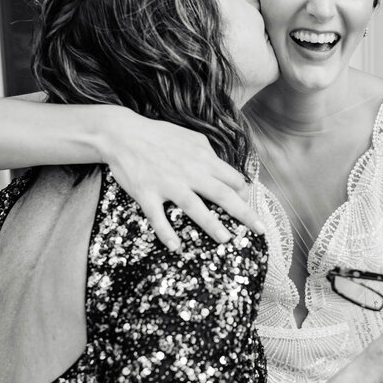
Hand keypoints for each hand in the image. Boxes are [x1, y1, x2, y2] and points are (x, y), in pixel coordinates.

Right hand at [102, 110, 264, 249]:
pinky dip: (166, 233)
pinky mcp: (146, 194)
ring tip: (226, 239)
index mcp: (202, 158)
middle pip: (223, 195)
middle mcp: (189, 172)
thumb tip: (226, 170)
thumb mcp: (191, 138)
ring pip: (194, 208)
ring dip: (212, 225)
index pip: (232, 179)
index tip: (246, 204)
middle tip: (261, 230)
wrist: (122, 135)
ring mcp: (167, 184)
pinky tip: (176, 247)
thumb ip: (209, 154)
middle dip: (244, 213)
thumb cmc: (159, 135)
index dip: (243, 194)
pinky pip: (158, 217)